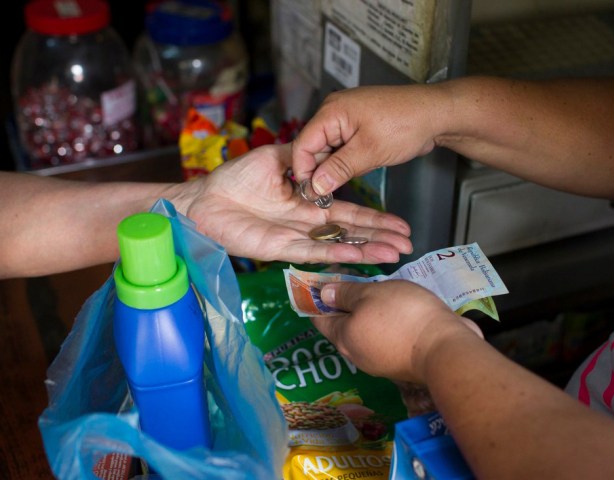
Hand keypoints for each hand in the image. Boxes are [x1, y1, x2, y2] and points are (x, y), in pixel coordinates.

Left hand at [179, 144, 412, 263]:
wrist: (203, 199)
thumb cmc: (234, 179)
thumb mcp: (273, 159)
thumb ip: (301, 159)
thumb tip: (324, 155)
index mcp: (307, 203)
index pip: (348, 213)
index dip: (374, 219)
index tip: (399, 224)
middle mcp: (306, 223)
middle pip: (350, 233)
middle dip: (379, 238)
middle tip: (407, 244)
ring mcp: (294, 238)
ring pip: (336, 245)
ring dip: (365, 250)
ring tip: (393, 254)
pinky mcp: (278, 249)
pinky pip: (311, 251)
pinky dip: (335, 254)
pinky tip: (356, 256)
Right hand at [291, 84, 442, 194]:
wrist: (437, 114)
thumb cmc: (407, 124)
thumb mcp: (369, 152)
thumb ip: (338, 169)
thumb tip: (316, 186)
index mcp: (332, 111)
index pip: (303, 144)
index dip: (304, 171)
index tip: (312, 193)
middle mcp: (334, 112)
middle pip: (313, 147)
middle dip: (321, 170)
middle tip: (330, 192)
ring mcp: (346, 119)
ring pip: (328, 150)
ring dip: (335, 167)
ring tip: (349, 178)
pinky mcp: (357, 127)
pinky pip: (342, 147)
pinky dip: (346, 161)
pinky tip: (358, 168)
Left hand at [311, 280, 481, 382]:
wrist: (446, 349)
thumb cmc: (402, 315)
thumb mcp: (371, 293)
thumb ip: (346, 293)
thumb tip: (324, 295)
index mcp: (342, 337)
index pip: (318, 317)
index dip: (318, 297)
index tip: (325, 279)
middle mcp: (355, 354)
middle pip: (342, 325)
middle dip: (345, 303)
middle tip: (355, 279)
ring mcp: (378, 362)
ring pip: (365, 332)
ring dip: (368, 313)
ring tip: (379, 291)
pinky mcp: (400, 363)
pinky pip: (384, 338)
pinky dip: (385, 323)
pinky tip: (397, 309)